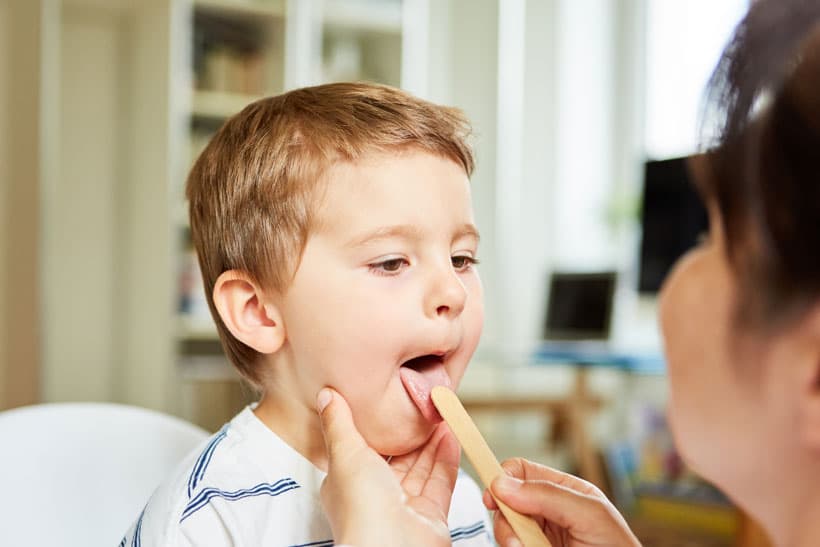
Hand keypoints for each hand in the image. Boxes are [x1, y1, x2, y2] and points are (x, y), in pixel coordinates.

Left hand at [317, 387, 460, 546]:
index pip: (364, 449)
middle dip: (411, 432)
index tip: (392, 402)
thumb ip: (338, 423)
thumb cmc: (360, 507)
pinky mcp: (431, 514)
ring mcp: (404, 506)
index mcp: (348, 483)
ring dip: (433, 440)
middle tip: (425, 404)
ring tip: (442, 411)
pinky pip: (441, 480)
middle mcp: (376, 496)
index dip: (380, 426)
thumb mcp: (344, 453)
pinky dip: (447, 456)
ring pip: (421, 467)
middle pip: (397, 457)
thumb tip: (327, 395)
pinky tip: (451, 434)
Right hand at [484, 458, 640, 546]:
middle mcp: (547, 511)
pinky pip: (511, 545)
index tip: (494, 495)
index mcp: (563, 491)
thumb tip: (504, 484)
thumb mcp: (590, 515)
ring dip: (509, 539)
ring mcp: (538, 535)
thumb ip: (549, 494)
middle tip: (516, 538)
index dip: (503, 478)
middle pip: (506, 501)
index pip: (521, 472)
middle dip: (505, 518)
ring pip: (504, 528)